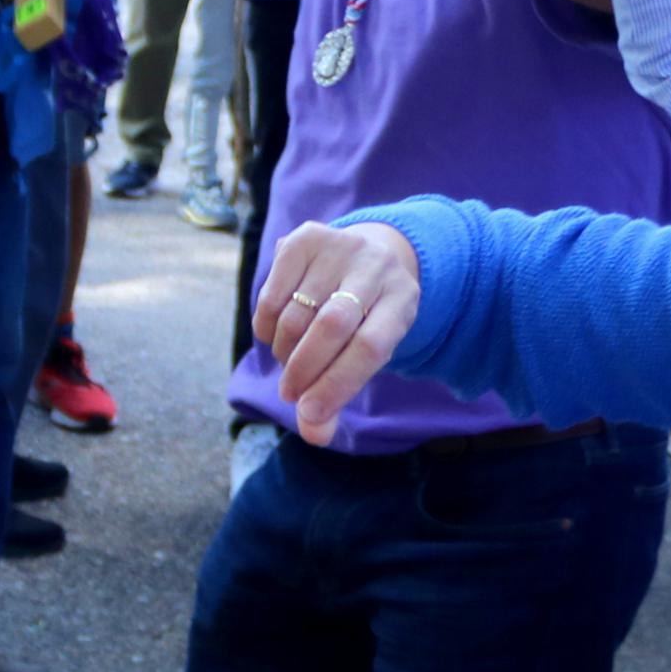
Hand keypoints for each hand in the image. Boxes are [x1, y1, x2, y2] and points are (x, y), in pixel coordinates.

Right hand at [249, 220, 420, 444]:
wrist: (369, 255)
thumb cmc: (366, 321)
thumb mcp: (367, 355)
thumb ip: (340, 395)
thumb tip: (315, 434)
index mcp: (403, 300)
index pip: (371, 346)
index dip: (338, 384)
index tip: (310, 414)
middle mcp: (376, 267)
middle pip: (333, 325)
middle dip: (305, 369)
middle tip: (290, 394)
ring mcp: (341, 247)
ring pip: (297, 313)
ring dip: (285, 351)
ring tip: (290, 361)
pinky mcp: (305, 238)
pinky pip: (272, 295)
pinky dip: (267, 327)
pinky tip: (277, 334)